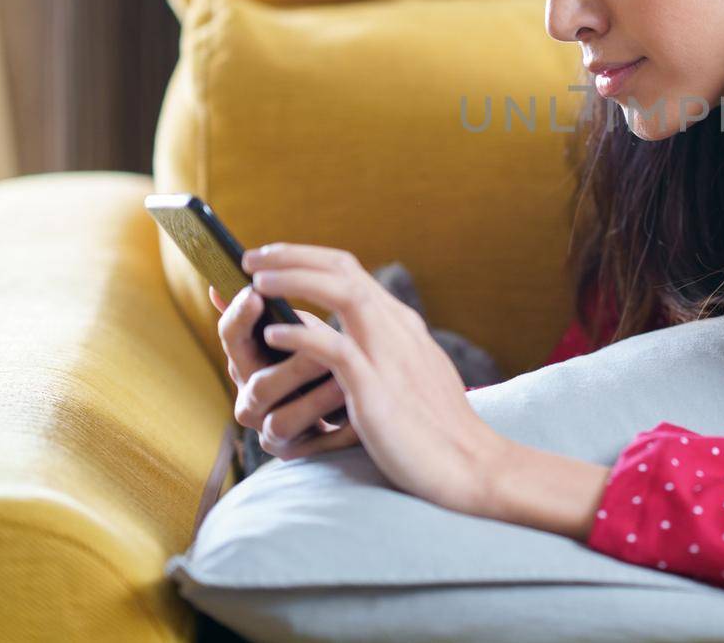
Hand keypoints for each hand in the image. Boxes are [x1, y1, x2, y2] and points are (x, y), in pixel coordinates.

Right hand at [210, 281, 358, 459]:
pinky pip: (315, 448)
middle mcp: (251, 399)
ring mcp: (271, 431)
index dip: (240, 316)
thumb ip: (277, 311)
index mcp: (248, 361)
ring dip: (316, 399)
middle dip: (294, 363)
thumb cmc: (322, 362)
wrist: (357, 414)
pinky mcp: (299, 455)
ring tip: (350, 381)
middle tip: (326, 346)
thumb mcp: (304, 333)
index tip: (257, 293)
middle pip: (257, 385)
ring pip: (282, 420)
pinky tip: (362, 418)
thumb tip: (222, 283)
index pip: (232, 336)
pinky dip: (339, 432)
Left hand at [242, 242, 510, 514]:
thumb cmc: (439, 429)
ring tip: (256, 283)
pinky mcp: (380, 391)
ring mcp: (390, 355)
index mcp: (401, 324)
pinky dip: (302, 337)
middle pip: (343, 269)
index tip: (272, 258)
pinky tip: (274, 336)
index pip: (350, 271)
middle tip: (251, 258)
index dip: (307, 258)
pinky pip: (337, 350)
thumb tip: (360, 343)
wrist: (472, 465)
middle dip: (293, 256)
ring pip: (342, 293)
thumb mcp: (415, 374)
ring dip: (295, 281)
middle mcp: (397, 328)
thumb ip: (388, 352)